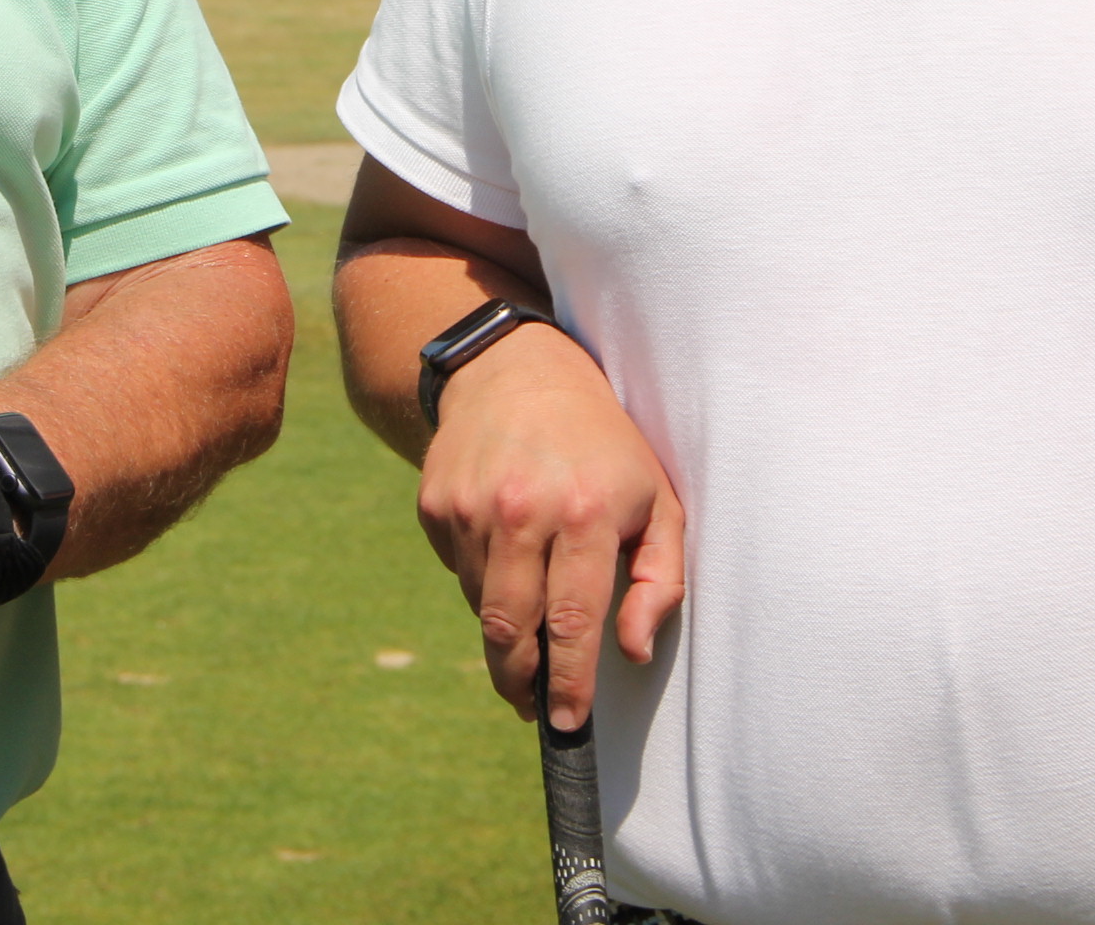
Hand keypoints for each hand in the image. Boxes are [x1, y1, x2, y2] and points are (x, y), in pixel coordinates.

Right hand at [415, 326, 683, 731]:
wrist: (515, 371)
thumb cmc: (603, 446)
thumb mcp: (656, 499)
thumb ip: (659, 578)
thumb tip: (632, 650)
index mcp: (587, 510)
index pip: (573, 621)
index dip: (568, 684)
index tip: (566, 724)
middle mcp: (523, 509)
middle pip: (511, 628)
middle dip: (521, 680)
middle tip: (533, 705)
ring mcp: (471, 506)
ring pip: (482, 606)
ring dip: (505, 629)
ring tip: (530, 615)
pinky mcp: (435, 503)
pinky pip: (457, 572)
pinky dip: (481, 582)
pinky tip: (504, 552)